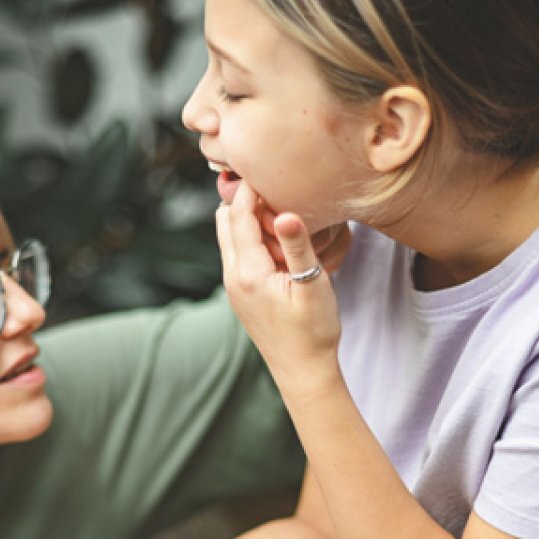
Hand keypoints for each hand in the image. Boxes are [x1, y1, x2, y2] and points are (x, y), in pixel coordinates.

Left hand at [216, 182, 341, 384]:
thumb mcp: (312, 284)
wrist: (304, 372)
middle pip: (224, 222)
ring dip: (245, 220)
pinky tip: (275, 240)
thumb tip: (284, 212)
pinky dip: (248, 238)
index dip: (250, 188)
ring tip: (277, 212)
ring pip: (228, 237)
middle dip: (244, 201)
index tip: (266, 166)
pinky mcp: (240, 295)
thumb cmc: (314, 331)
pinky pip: (236, 254)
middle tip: (274, 188)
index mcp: (247, 272)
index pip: (238, 215)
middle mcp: (232, 277)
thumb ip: (297, 245)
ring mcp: (233, 287)